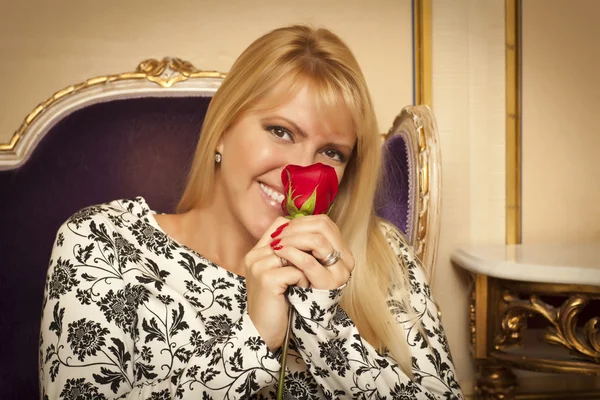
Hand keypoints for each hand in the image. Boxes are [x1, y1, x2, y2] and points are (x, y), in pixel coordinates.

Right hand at [245, 217, 308, 350]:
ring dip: (306, 269)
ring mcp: (259, 266)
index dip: (300, 233)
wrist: (263, 331)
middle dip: (307, 254)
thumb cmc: (276, 303)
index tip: (310, 250)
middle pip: (291, 238)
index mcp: (256, 251)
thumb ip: (286, 255)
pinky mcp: (267, 279)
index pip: (281, 224)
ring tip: (303, 283)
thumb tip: (310, 235)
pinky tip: (299, 292)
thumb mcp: (279, 274)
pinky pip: (296, 271)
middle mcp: (255, 255)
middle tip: (312, 270)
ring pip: (296, 254)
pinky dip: (303, 282)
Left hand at [270, 214, 353, 289]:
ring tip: (276, 244)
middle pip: (322, 227)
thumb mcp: (301, 261)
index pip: (325, 223)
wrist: (292, 318)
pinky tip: (278, 253)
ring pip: (317, 241)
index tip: (283, 228)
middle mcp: (346, 260)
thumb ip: (301, 241)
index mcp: (342, 252)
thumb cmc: (294, 287)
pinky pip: (309, 262)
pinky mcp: (328, 285)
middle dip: (297, 228)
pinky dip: (291, 253)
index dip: (302, 221)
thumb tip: (285, 219)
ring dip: (292, 238)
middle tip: (278, 235)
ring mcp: (339, 273)